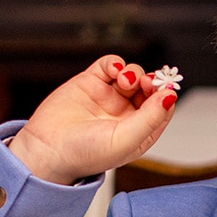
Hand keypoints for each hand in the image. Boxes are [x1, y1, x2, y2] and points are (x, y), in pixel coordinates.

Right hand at [8, 56, 178, 184]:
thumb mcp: (126, 140)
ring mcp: (108, 97)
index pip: (162, 108)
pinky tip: (114, 71)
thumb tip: (170, 96)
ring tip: (125, 80)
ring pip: (132, 74)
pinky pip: (109, 65)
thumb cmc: (84, 154)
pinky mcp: (90, 83)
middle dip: (151, 81)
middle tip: (148, 80)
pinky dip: (115, 63)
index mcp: (139, 132)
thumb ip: (150, 118)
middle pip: (149, 88)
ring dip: (134, 72)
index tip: (166, 87)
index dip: (165, 95)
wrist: (46, 150)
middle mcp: (125, 114)